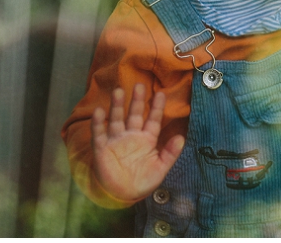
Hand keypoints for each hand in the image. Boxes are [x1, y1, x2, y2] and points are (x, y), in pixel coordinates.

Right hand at [91, 85, 184, 201]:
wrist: (121, 196)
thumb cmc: (142, 182)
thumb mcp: (160, 169)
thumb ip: (170, 154)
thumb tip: (181, 138)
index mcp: (146, 140)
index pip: (153, 120)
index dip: (156, 107)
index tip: (161, 93)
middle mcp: (131, 136)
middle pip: (134, 114)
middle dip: (137, 100)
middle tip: (139, 85)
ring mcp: (116, 140)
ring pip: (117, 119)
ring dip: (117, 106)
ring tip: (119, 91)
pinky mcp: (102, 148)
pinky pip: (99, 134)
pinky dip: (99, 123)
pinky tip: (99, 111)